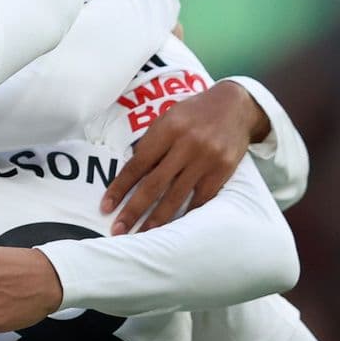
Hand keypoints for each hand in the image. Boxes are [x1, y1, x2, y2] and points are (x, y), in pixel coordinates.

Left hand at [100, 80, 270, 232]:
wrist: (235, 106)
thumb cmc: (192, 114)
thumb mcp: (167, 119)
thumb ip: (150, 144)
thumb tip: (130, 175)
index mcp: (167, 129)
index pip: (137, 165)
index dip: (119, 188)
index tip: (105, 207)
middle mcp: (187, 145)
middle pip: (154, 185)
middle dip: (134, 210)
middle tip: (118, 230)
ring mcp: (207, 159)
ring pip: (177, 196)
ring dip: (157, 219)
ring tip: (143, 234)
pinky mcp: (223, 170)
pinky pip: (201, 198)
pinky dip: (186, 214)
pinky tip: (174, 227)